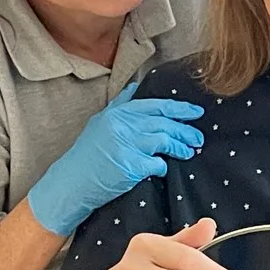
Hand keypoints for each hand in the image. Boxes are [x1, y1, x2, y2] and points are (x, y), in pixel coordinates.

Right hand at [28, 82, 204, 235]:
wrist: (71, 183)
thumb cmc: (87, 155)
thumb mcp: (99, 122)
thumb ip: (120, 104)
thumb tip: (136, 85)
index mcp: (118, 114)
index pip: (157, 106)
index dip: (180, 108)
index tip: (196, 112)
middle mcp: (123, 126)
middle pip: (165, 123)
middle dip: (186, 130)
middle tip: (198, 138)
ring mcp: (127, 145)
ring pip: (165, 141)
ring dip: (181, 147)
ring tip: (189, 152)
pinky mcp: (131, 166)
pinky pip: (158, 164)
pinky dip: (164, 166)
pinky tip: (165, 168)